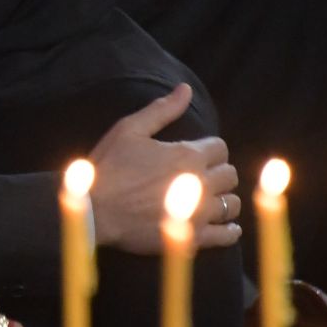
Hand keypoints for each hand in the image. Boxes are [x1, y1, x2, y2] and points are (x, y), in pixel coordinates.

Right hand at [87, 85, 241, 252]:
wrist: (95, 210)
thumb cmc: (109, 167)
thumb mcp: (131, 129)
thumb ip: (162, 109)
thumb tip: (186, 89)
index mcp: (188, 155)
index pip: (220, 148)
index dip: (208, 150)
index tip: (196, 155)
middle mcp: (200, 183)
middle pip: (229, 175)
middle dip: (218, 173)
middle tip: (202, 177)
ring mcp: (198, 213)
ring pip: (231, 204)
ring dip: (224, 199)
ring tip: (211, 199)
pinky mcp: (192, 237)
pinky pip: (226, 235)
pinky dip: (230, 231)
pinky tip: (225, 226)